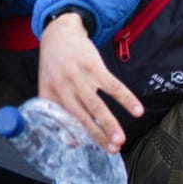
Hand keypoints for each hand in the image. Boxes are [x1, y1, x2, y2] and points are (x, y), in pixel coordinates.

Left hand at [37, 10, 143, 151]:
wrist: (59, 33)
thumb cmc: (53, 63)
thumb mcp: (45, 85)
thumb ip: (54, 110)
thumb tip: (71, 139)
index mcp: (52, 95)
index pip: (63, 119)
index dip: (74, 136)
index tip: (86, 150)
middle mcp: (65, 87)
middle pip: (83, 115)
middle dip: (97, 135)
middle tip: (111, 150)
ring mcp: (80, 77)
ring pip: (97, 104)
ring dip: (110, 123)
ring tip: (120, 139)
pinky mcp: (94, 66)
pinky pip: (113, 85)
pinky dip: (126, 98)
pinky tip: (137, 110)